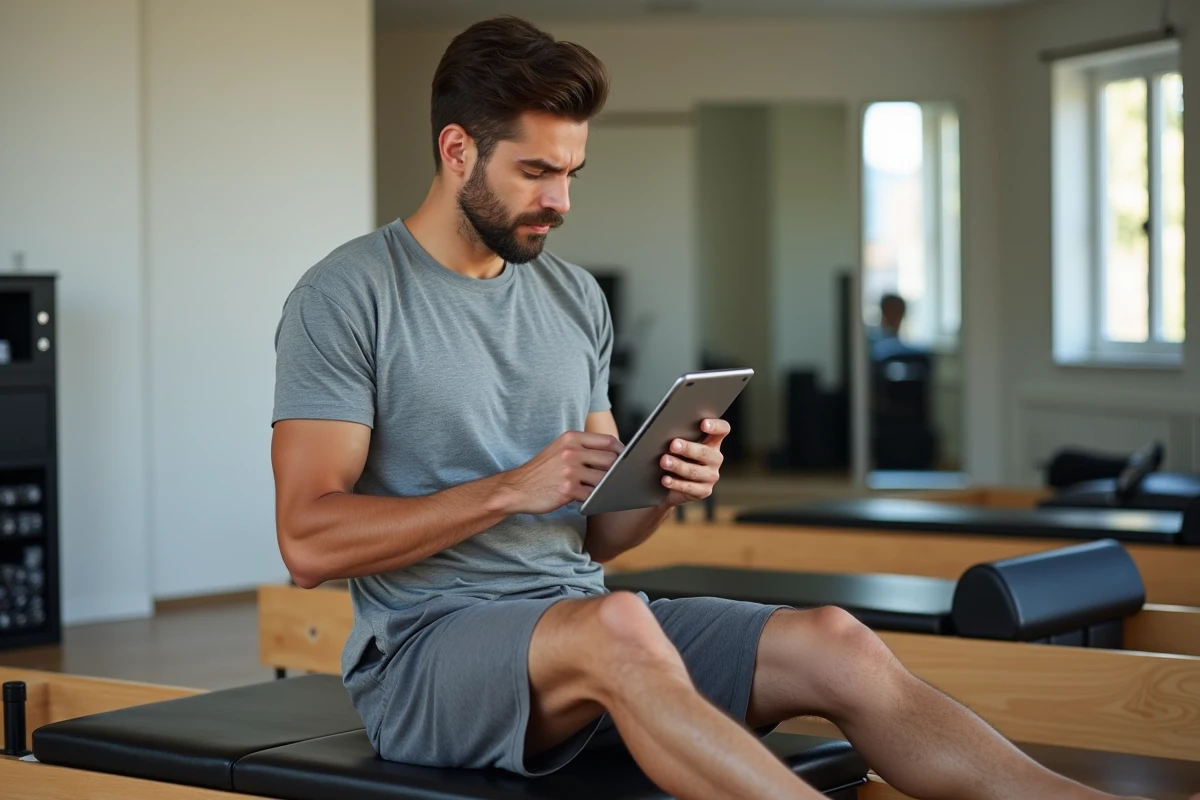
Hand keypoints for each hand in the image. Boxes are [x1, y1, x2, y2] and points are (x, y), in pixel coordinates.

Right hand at [499, 431, 623, 514]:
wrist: (516, 488)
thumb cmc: (542, 471)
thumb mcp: (559, 449)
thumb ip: (582, 448)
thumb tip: (613, 453)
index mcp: (571, 438)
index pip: (607, 440)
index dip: (621, 451)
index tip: (625, 459)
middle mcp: (571, 452)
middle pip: (610, 459)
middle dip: (617, 471)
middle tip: (620, 478)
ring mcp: (569, 470)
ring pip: (604, 479)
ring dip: (607, 487)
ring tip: (606, 491)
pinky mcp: (568, 489)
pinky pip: (592, 495)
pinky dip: (595, 499)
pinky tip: (592, 500)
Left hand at [659, 418, 727, 506]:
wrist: (668, 486)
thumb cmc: (675, 458)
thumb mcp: (679, 447)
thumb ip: (679, 437)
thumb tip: (665, 431)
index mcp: (712, 442)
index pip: (723, 430)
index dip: (716, 426)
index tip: (703, 424)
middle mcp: (715, 458)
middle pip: (705, 452)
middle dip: (688, 448)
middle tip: (673, 445)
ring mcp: (711, 476)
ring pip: (695, 471)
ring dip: (678, 466)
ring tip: (664, 461)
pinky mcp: (703, 491)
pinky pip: (689, 487)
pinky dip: (675, 483)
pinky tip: (665, 479)